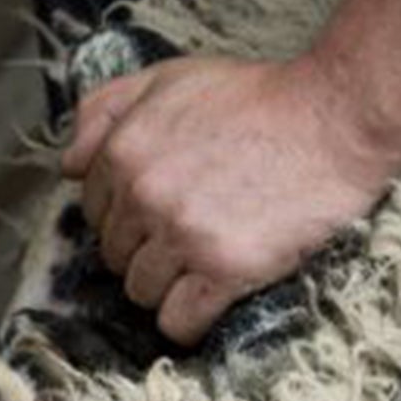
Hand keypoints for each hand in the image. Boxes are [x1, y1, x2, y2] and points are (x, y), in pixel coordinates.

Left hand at [60, 55, 400, 344]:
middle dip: (146, 250)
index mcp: (124, 151)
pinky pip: (178, 322)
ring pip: (141, 292)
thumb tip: (67, 166)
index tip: (164, 209)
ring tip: (207, 261)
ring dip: (168, 286)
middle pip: (114, 256)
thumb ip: (107, 110)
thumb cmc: (257, 97)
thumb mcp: (170, 78)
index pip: (92, 213)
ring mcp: (182, 235)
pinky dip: (191, 319)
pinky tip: (214, 296)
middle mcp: (143, 195)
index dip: (127, 215)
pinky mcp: (224, 269)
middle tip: (192, 233)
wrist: (333, 119)